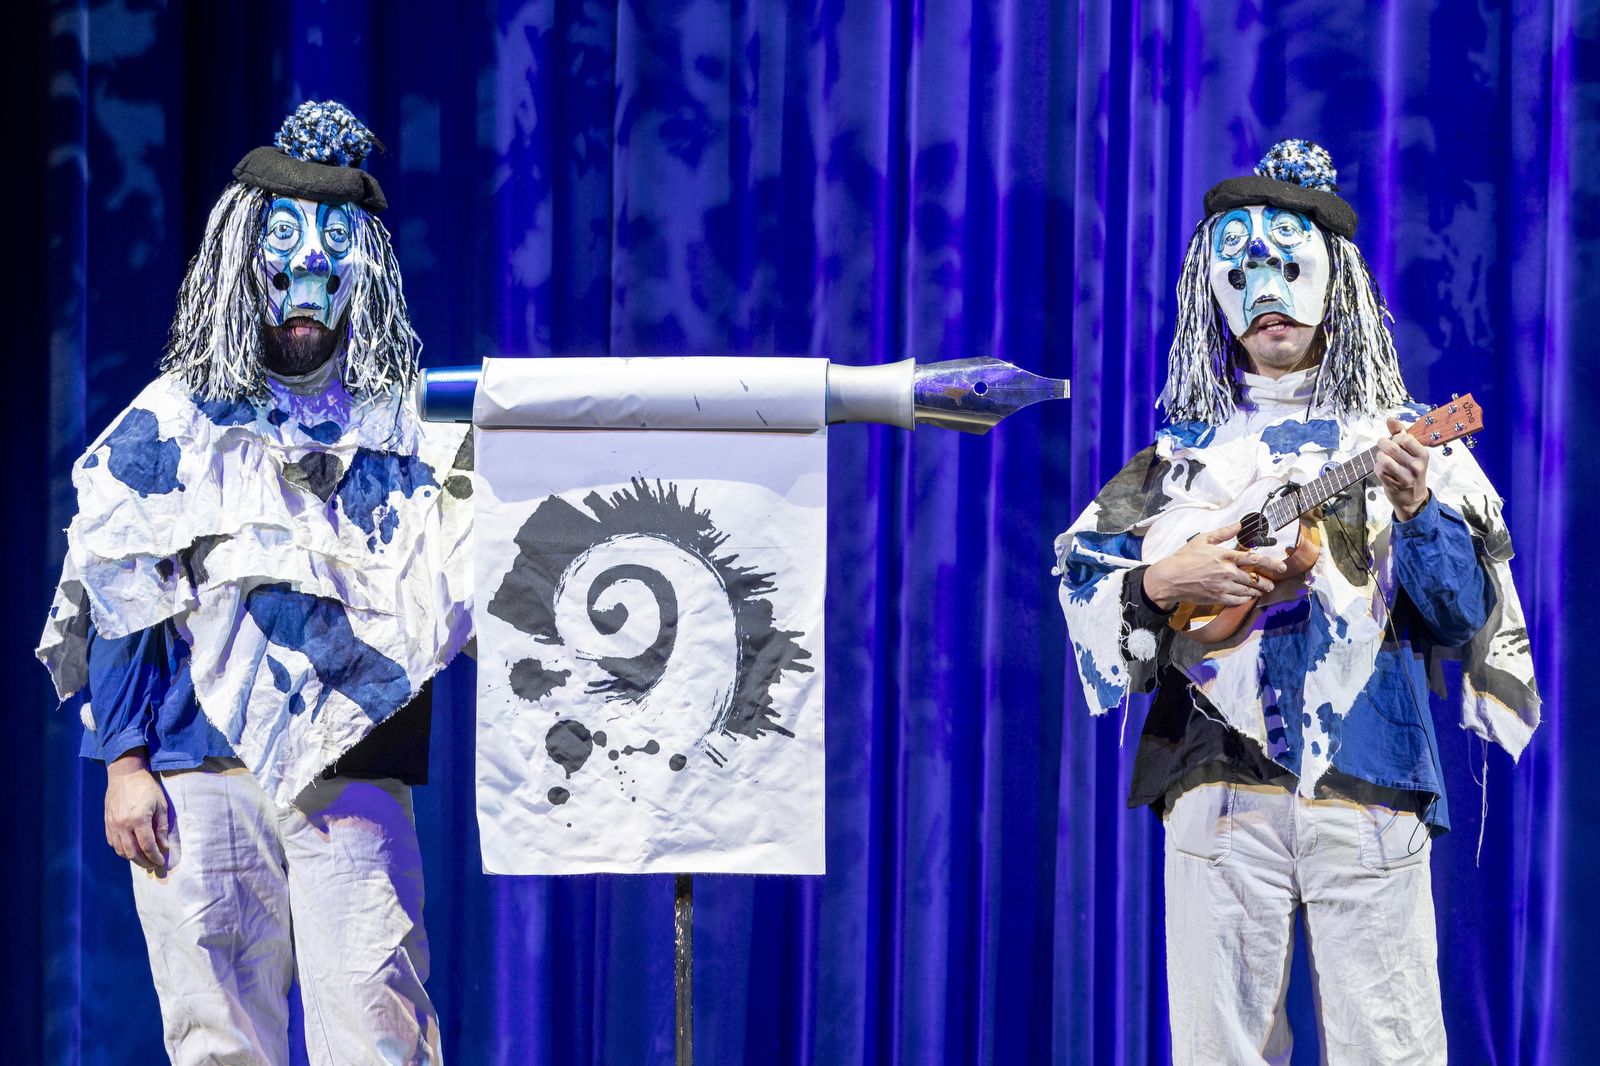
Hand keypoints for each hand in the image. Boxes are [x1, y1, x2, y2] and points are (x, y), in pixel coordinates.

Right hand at [105, 750, 170, 871]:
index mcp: (138, 819)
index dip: (155, 857)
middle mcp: (122, 825)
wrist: (124, 774)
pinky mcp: (106, 823)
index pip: (147, 846)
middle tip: (153, 866)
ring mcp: (112, 825)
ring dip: (133, 859)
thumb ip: (161, 828)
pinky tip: (131, 850)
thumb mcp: (160, 805)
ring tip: (144, 860)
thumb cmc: (146, 787)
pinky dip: (122, 850)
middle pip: (132, 852)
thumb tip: (163, 847)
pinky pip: (113, 843)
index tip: (161, 862)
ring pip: (121, 850)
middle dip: (144, 862)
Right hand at [1142, 522, 1289, 610]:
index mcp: (1224, 556)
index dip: (1270, 563)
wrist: (1170, 578)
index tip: (1281, 566)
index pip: (1253, 559)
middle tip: (1272, 583)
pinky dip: (1244, 599)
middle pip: (1254, 578)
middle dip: (1266, 582)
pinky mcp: (1217, 597)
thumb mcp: (1202, 539)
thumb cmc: (1185, 557)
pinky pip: (1237, 600)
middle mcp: (1227, 572)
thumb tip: (1238, 525)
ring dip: (1257, 591)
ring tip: (1263, 591)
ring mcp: (1223, 586)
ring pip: (1247, 590)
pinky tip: (1247, 597)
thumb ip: (1223, 532)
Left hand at [1376, 417, 1430, 520]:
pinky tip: (1383, 470)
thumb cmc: (1410, 469)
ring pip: (1383, 458)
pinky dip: (1378, 467)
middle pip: (1391, 447)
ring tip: (1383, 458)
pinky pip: (1379, 470)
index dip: (1395, 438)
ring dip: (1379, 456)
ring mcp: (1405, 476)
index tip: (1395, 441)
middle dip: (1383, 444)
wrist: (1412, 497)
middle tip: (1384, 447)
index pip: (1404, 438)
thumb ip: (1400, 433)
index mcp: (1422, 454)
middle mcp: (1416, 466)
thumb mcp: (1411, 451)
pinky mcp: (1394, 485)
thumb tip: (1390, 419)